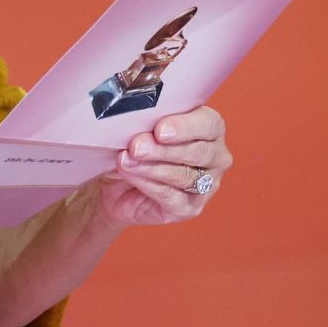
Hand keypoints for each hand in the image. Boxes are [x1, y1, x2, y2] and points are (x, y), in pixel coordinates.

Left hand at [90, 106, 230, 228]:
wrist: (113, 182)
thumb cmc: (132, 145)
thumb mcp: (138, 126)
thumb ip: (146, 119)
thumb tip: (137, 119)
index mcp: (209, 127)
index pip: (209, 124)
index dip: (184, 126)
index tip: (159, 130)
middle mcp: (215, 156)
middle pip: (199, 152)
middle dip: (164, 149)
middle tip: (137, 147)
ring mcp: (206, 185)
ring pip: (183, 176)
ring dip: (151, 167)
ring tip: (126, 159)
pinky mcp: (189, 208)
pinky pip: (170, 196)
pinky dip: (146, 184)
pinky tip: (129, 174)